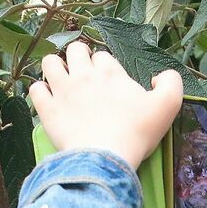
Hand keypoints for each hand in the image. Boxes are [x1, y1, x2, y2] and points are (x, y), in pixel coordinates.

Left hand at [28, 41, 183, 170]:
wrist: (106, 156)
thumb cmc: (138, 132)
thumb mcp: (168, 105)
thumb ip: (171, 83)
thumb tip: (160, 77)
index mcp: (111, 72)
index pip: (103, 56)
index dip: (105, 66)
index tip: (109, 81)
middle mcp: (84, 75)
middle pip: (75, 50)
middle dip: (79, 57)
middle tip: (84, 75)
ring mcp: (62, 91)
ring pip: (49, 63)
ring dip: (55, 67)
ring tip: (62, 80)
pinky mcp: (47, 110)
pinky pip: (35, 89)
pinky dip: (40, 91)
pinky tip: (49, 100)